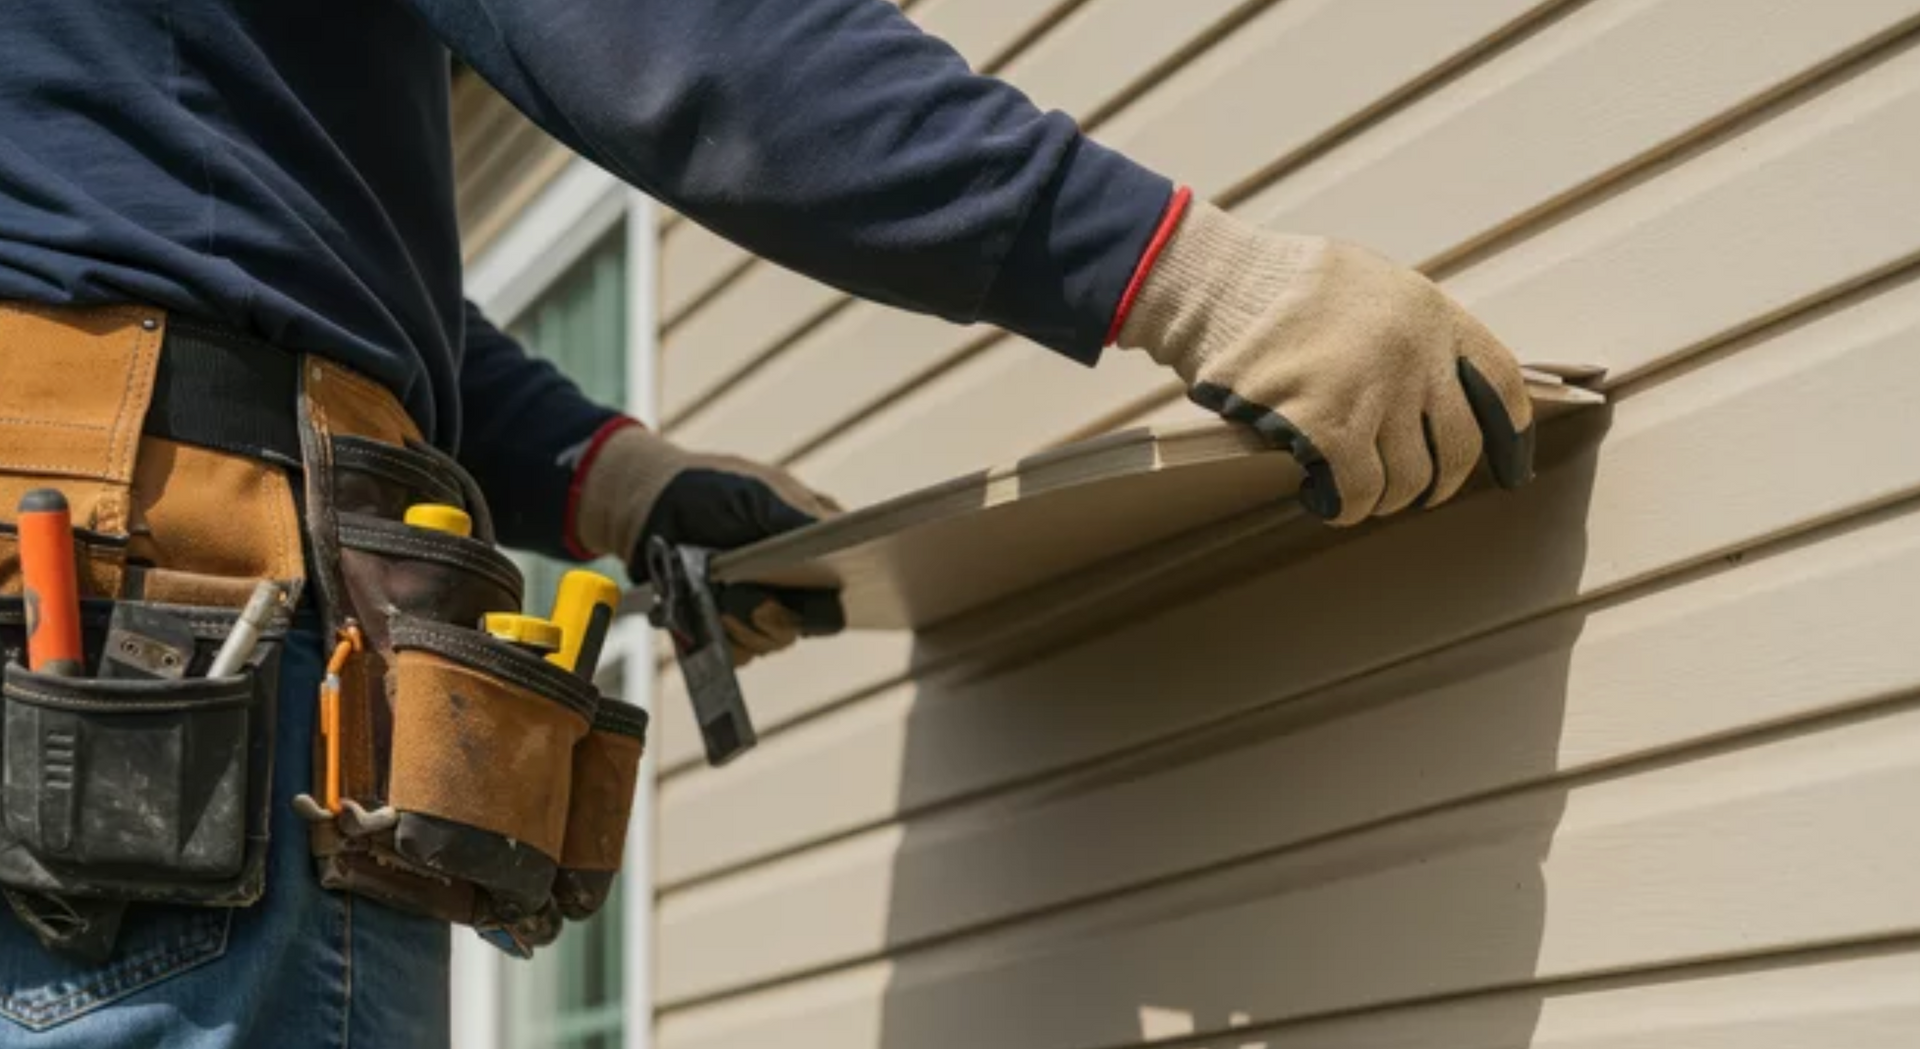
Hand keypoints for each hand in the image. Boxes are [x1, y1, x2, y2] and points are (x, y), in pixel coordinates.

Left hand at [574, 421, 843, 663]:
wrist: (648, 505)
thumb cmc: (711, 488)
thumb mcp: (759, 492)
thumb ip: (797, 517)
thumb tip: (836, 536)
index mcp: (815, 549)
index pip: (841, 588)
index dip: (834, 597)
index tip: (816, 592)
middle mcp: (793, 585)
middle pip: (809, 623)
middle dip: (778, 613)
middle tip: (751, 596)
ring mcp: (758, 609)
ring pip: (772, 641)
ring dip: (743, 623)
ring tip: (716, 594)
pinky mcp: (725, 629)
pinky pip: (735, 653)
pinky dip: (720, 637)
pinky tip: (702, 611)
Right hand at [1115, 199, 1534, 524]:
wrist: (1217, 282)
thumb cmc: (1278, 284)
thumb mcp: (1367, 285)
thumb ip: (1407, 333)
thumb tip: (1427, 394)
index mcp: (1430, 313)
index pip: (1500, 382)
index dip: (1511, 435)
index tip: (1512, 468)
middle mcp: (1415, 353)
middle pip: (1458, 447)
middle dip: (1439, 483)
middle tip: (1413, 495)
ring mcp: (1374, 390)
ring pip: (1405, 479)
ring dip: (1382, 500)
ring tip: (1351, 494)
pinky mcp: (1328, 424)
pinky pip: (1356, 491)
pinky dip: (1342, 506)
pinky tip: (1319, 498)